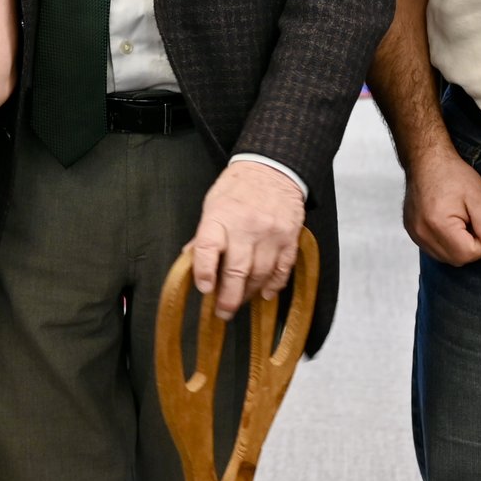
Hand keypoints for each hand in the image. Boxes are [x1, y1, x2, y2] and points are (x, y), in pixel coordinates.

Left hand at [188, 161, 303, 320]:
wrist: (273, 167)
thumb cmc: (238, 188)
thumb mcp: (213, 205)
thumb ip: (204, 234)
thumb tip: (190, 260)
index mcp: (220, 217)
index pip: (207, 250)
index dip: (204, 273)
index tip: (204, 289)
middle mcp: (245, 227)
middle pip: (236, 271)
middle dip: (228, 297)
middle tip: (222, 312)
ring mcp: (270, 234)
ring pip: (260, 275)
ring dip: (249, 293)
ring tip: (240, 302)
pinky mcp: (289, 238)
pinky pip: (283, 269)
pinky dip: (274, 285)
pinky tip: (266, 294)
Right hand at [402, 144, 480, 265]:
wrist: (426, 159)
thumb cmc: (452, 174)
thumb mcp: (478, 197)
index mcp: (439, 225)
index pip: (470, 254)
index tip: (480, 221)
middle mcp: (423, 234)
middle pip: (458, 259)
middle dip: (471, 245)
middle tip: (471, 219)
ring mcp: (415, 234)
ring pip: (446, 257)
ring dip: (458, 245)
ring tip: (459, 220)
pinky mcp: (412, 232)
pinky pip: (434, 250)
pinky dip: (446, 242)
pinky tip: (447, 222)